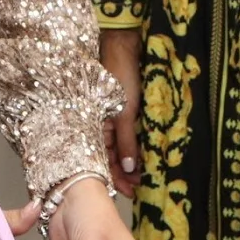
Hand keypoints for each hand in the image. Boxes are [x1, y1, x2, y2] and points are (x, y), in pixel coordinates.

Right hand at [99, 29, 142, 197]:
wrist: (125, 47)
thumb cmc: (120, 76)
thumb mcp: (124, 112)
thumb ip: (126, 141)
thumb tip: (128, 169)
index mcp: (95, 126)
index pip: (102, 159)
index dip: (115, 177)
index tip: (129, 192)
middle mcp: (103, 125)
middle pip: (110, 156)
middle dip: (123, 174)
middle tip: (138, 188)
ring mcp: (114, 118)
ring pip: (121, 147)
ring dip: (130, 162)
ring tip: (143, 176)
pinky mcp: (126, 110)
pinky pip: (128, 135)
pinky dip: (135, 147)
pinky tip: (144, 156)